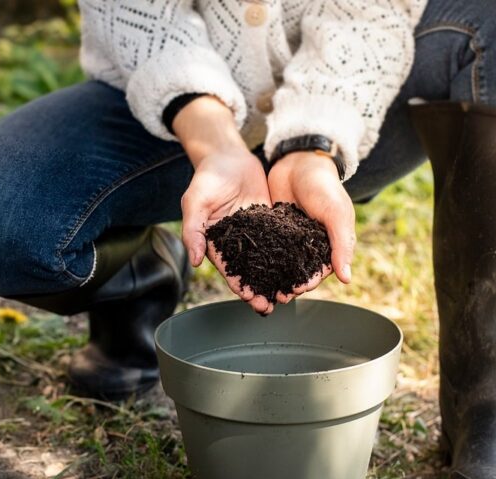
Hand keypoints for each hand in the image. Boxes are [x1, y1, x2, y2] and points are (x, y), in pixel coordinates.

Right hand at [171, 95, 274, 313]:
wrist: (228, 156)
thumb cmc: (207, 178)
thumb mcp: (195, 202)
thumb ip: (193, 231)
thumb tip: (195, 261)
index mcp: (216, 243)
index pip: (229, 270)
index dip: (240, 286)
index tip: (252, 300)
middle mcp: (236, 243)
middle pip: (250, 271)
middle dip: (260, 289)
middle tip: (272, 305)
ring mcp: (254, 233)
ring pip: (267, 260)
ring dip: (277, 277)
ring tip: (290, 292)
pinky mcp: (269, 222)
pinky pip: (281, 240)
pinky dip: (290, 254)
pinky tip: (303, 265)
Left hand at [267, 151, 355, 303]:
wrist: (299, 161)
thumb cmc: (324, 187)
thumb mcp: (336, 214)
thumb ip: (342, 245)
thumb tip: (346, 279)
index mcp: (327, 245)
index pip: (317, 272)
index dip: (306, 284)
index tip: (293, 292)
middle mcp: (307, 246)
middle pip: (295, 272)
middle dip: (283, 285)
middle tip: (269, 297)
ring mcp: (288, 238)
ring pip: (278, 263)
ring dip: (268, 277)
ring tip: (255, 288)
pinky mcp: (271, 229)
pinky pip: (263, 247)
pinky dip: (256, 258)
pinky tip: (244, 268)